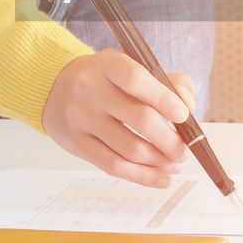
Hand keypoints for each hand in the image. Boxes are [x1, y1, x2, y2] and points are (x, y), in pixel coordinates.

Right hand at [42, 49, 196, 187]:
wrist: (54, 88)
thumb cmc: (105, 80)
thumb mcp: (130, 67)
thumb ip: (167, 81)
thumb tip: (188, 106)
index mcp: (108, 64)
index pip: (136, 80)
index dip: (164, 99)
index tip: (184, 115)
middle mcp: (90, 89)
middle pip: (139, 118)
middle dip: (171, 140)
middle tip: (185, 150)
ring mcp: (81, 118)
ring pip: (129, 148)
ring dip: (160, 161)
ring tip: (176, 163)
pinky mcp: (77, 144)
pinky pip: (113, 166)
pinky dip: (143, 176)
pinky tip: (162, 178)